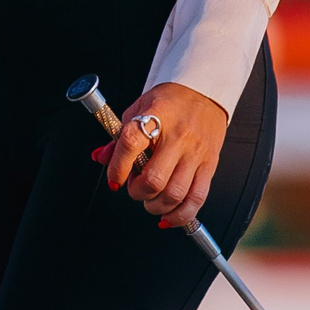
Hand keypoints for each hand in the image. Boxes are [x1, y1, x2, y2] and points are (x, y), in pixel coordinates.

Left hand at [91, 81, 229, 227]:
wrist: (203, 92)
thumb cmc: (169, 101)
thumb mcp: (138, 109)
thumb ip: (119, 137)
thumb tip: (100, 158)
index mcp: (155, 117)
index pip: (131, 144)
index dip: (117, 167)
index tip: (114, 179)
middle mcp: (178, 137)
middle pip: (154, 180)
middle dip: (137, 192)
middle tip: (134, 188)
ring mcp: (196, 153)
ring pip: (175, 194)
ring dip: (155, 206)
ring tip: (149, 200)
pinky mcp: (210, 166)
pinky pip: (197, 199)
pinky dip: (180, 215)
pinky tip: (168, 216)